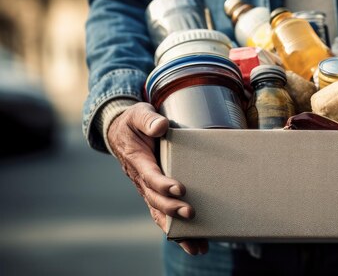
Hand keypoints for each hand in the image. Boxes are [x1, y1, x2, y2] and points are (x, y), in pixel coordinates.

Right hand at [108, 102, 207, 254]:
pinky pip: (163, 214)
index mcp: (137, 160)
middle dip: (172, 208)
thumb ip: (148, 119)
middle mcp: (141, 179)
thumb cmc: (134, 122)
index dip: (163, 183)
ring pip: (159, 213)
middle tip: (191, 213)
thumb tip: (161, 126)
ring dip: (176, 229)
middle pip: (155, 198)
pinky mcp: (154, 193)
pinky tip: (194, 244)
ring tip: (196, 245)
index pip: (150, 175)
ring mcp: (146, 188)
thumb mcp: (138, 114)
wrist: (120, 131)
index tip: (180, 188)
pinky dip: (176, 231)